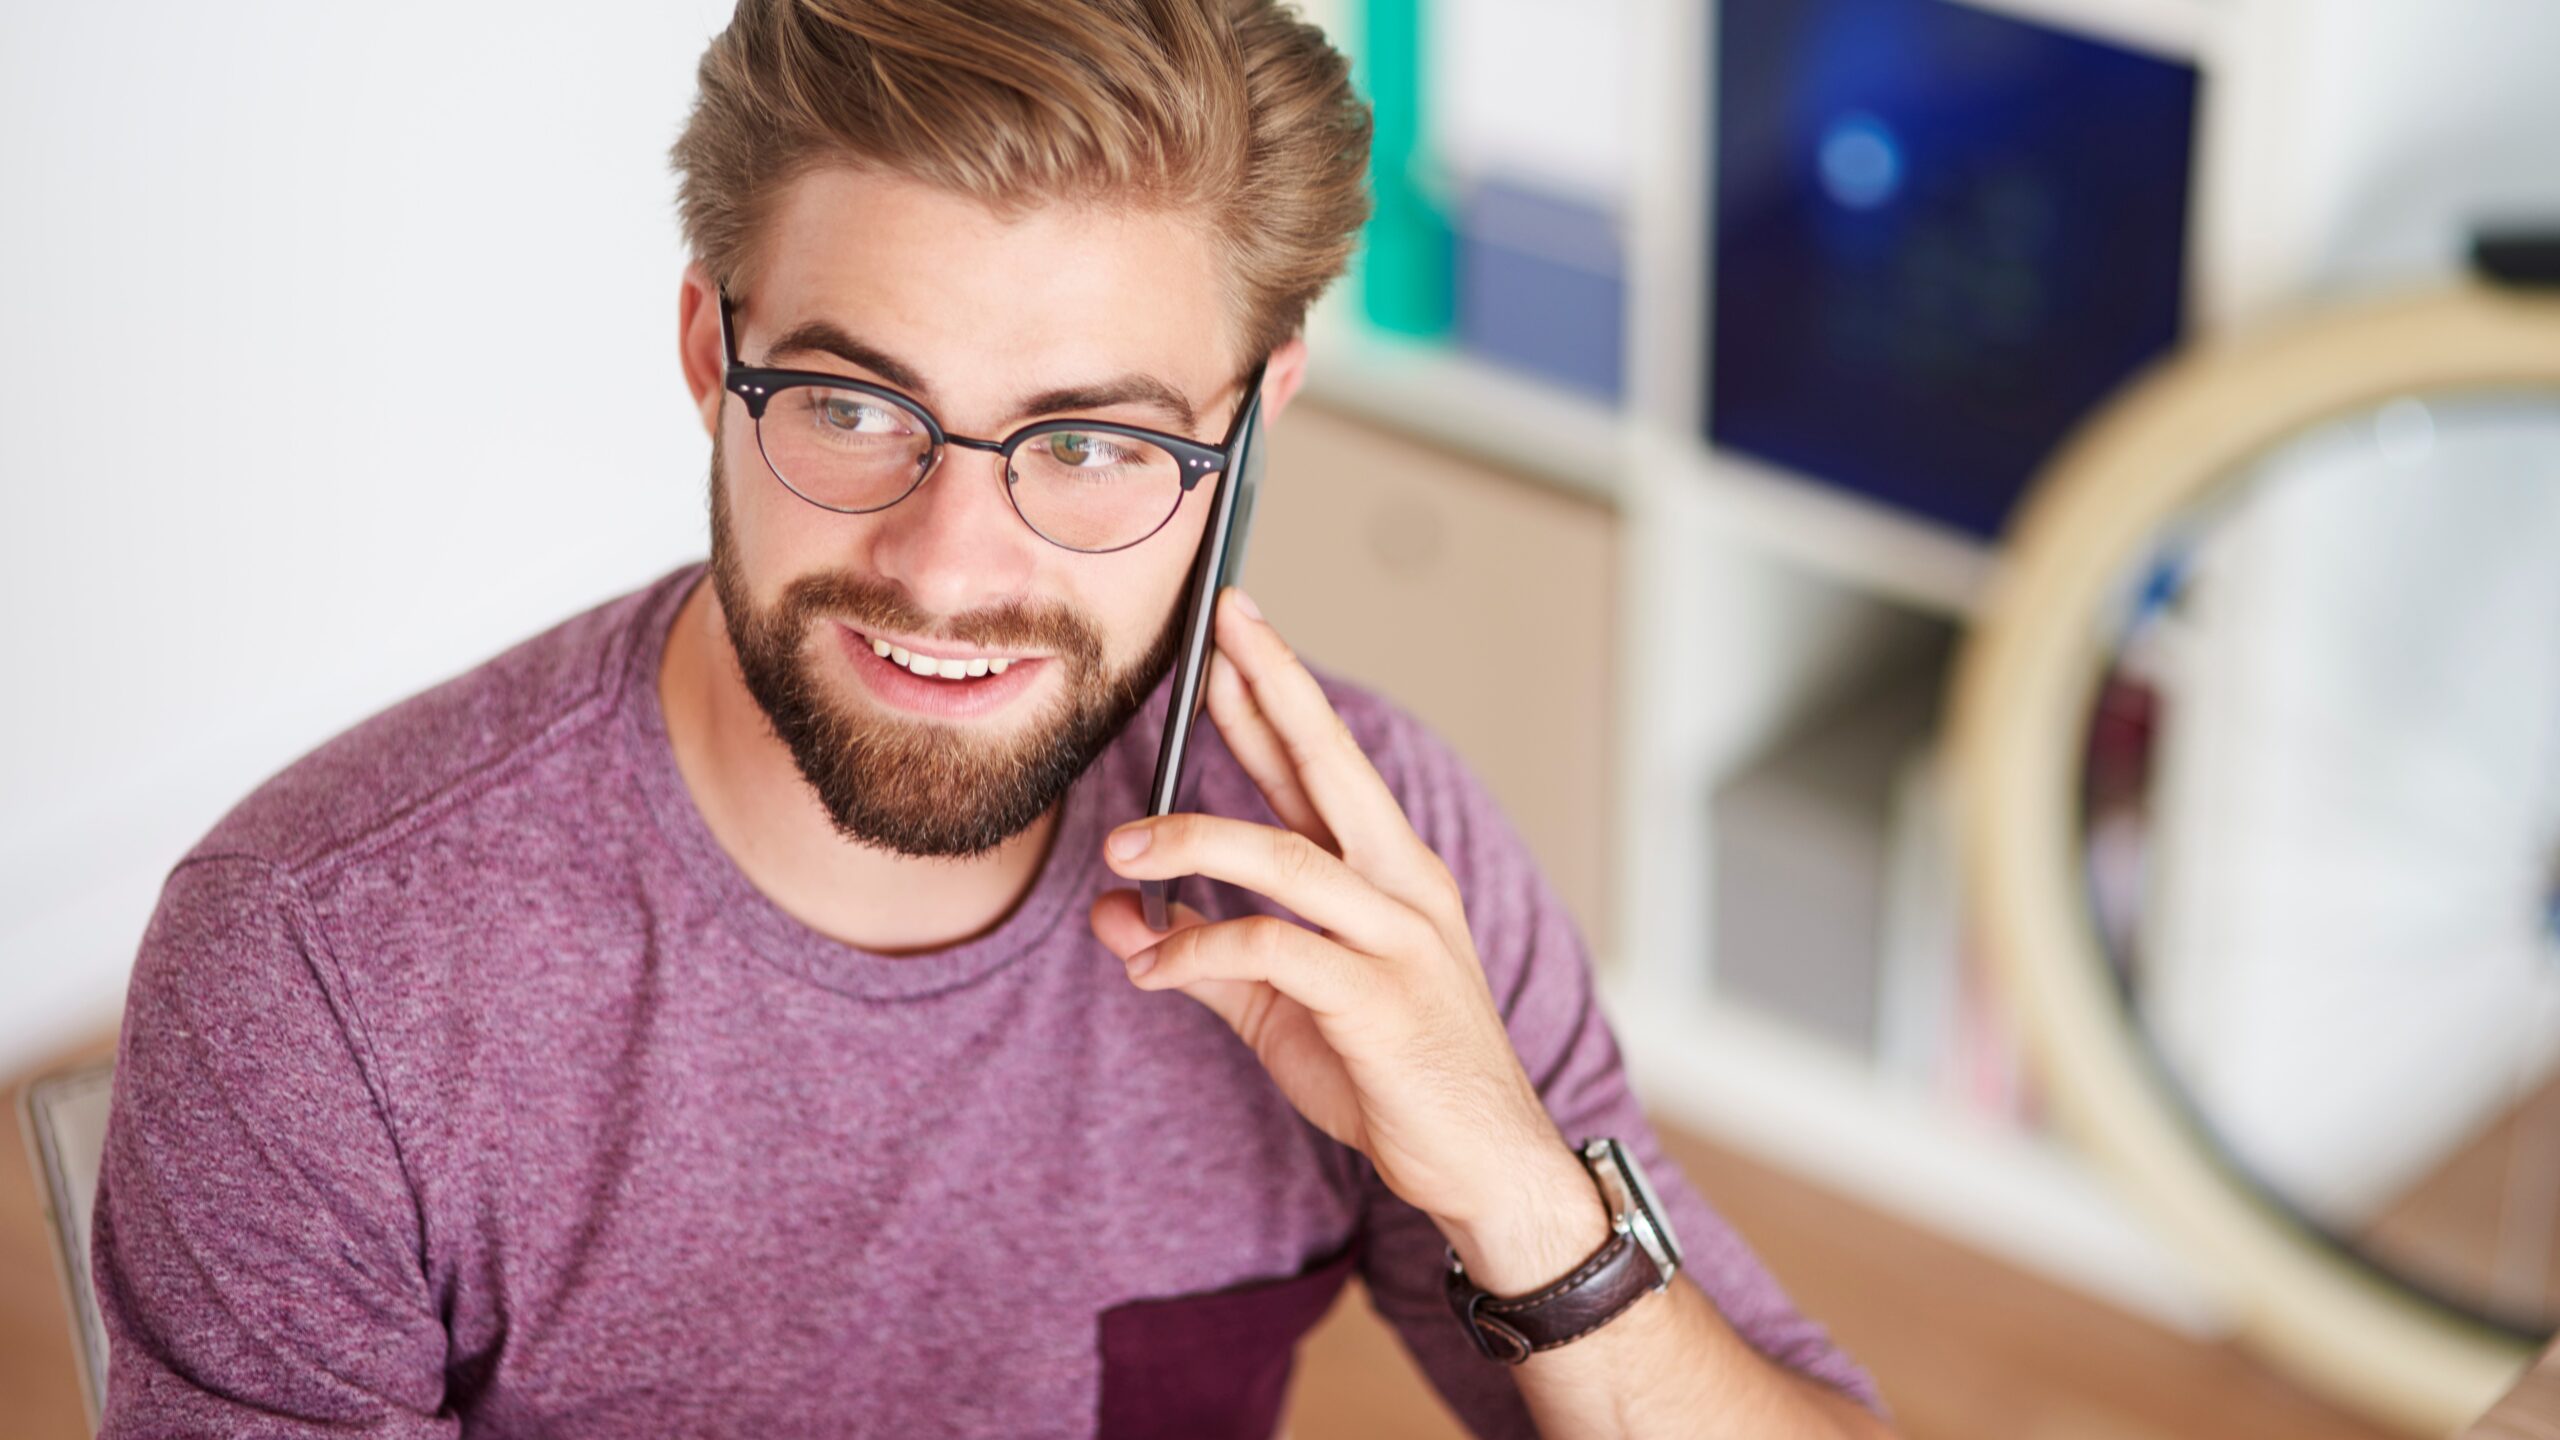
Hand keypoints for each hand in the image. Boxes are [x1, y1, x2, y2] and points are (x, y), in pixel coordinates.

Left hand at [1087, 587, 1587, 1261]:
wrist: (1480, 1162)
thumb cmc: (1391, 1074)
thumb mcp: (1283, 1007)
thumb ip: (1204, 957)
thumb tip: (1115, 916)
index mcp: (1390, 872)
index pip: (1326, 762)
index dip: (1278, 693)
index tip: (1232, 633)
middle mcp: (1403, 887)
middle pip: (1331, 765)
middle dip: (1271, 691)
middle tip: (1217, 633)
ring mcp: (1398, 939)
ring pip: (1284, 856)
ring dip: (1191, 843)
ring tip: (1122, 849)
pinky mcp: (1380, 1000)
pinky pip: (1272, 950)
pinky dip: (1196, 949)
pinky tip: (1151, 963)